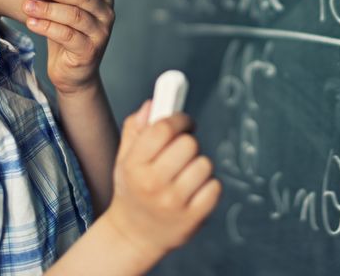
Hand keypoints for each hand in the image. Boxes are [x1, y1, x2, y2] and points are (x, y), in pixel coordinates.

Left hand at [23, 0, 113, 94]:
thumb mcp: (65, 7)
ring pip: (75, 16)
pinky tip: (31, 23)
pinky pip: (69, 36)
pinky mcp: (90, 51)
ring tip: (27, 4)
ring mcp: (100, 33)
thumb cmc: (66, 31)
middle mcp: (106, 12)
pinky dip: (48, 28)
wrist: (73, 71)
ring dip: (49, 9)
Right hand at [105, 100, 221, 257]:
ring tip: (186, 174)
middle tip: (182, 152)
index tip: (183, 123)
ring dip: (199, 165)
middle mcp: (153, 184)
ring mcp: (174, 203)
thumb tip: (154, 104)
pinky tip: (194, 191)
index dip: (179, 119)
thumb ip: (137, 128)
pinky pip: (215, 186)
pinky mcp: (192, 218)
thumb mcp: (124, 158)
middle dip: (188, 143)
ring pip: (204, 164)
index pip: (163, 128)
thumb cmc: (133, 191)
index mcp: (134, 165)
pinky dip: (209, 186)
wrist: (133, 236)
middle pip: (188, 144)